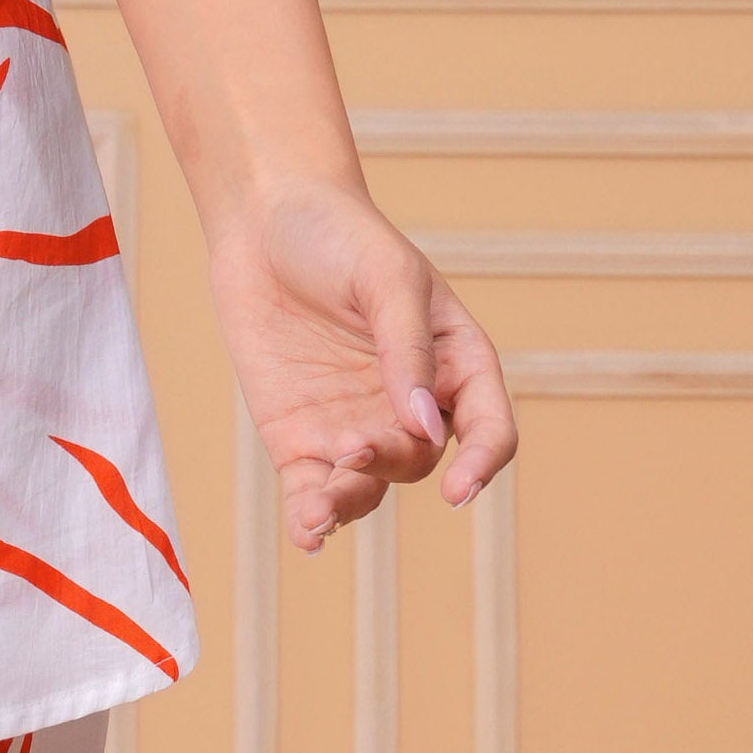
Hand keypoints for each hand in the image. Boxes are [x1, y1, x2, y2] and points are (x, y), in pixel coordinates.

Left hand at [204, 183, 515, 554]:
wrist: (263, 219)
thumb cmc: (339, 236)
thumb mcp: (386, 280)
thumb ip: (408, 351)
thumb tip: (427, 426)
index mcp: (454, 363)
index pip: (489, 428)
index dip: (484, 462)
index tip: (459, 489)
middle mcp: (411, 404)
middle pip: (421, 460)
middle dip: (391, 463)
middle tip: (353, 447)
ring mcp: (356, 423)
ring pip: (367, 487)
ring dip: (348, 505)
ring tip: (318, 513)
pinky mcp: (301, 436)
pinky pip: (312, 489)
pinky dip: (311, 518)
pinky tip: (306, 533)